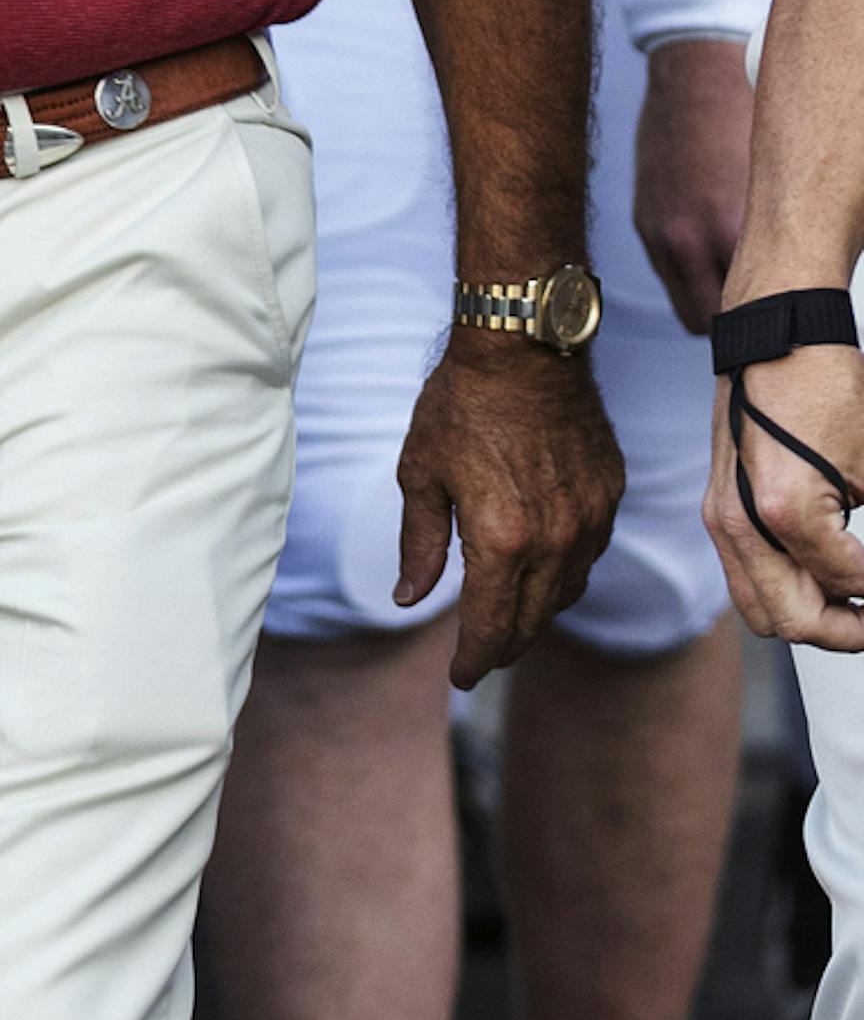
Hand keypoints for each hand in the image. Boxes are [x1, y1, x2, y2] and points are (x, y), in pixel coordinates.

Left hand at [395, 341, 623, 684]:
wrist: (524, 343)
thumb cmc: (463, 402)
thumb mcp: (421, 472)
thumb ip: (420, 543)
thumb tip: (409, 598)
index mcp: (502, 540)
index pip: (492, 629)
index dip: (473, 661)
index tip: (460, 676)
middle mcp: (554, 540)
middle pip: (533, 622)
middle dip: (503, 648)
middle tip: (481, 657)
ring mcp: (589, 518)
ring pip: (567, 594)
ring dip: (537, 615)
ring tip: (509, 618)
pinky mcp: (608, 494)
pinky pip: (589, 555)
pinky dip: (564, 574)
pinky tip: (543, 569)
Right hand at [635, 37, 755, 330]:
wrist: (694, 71)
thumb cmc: (745, 115)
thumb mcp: (770, 182)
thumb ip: (777, 236)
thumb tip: (796, 278)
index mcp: (730, 226)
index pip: (749, 311)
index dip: (766, 318)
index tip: (781, 317)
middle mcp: (689, 237)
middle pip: (711, 322)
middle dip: (736, 321)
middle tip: (762, 311)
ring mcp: (660, 231)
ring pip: (687, 308)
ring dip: (710, 305)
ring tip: (739, 288)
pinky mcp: (643, 221)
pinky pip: (668, 275)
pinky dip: (690, 276)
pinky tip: (713, 256)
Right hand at [706, 342, 863, 646]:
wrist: (777, 332)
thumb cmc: (823, 381)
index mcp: (784, 511)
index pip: (845, 586)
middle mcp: (740, 521)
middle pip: (789, 622)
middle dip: (842, 631)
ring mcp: (721, 515)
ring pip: (760, 608)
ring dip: (807, 615)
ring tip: (850, 603)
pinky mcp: (717, 505)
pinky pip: (745, 574)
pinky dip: (783, 586)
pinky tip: (821, 569)